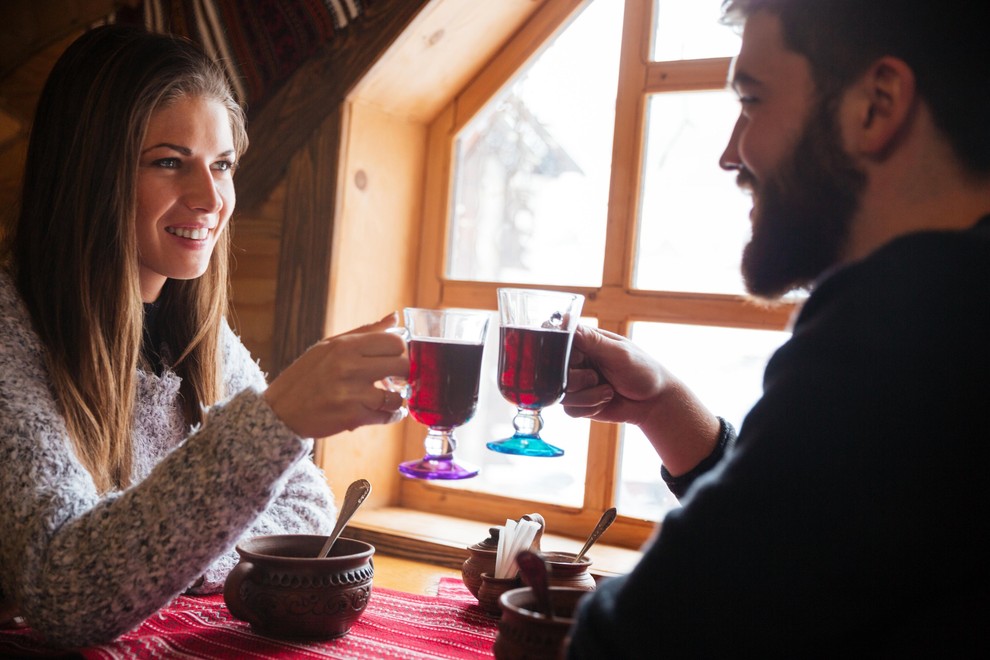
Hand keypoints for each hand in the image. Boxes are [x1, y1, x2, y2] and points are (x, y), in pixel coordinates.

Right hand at [264, 313, 409, 438]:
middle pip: (402, 365)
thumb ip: (365, 332)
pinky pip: (387, 416)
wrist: (280, 412)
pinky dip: (390, 415)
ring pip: (397, 395)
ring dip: (396, 398)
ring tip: (387, 397)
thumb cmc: (305, 376)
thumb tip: (394, 317)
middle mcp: (350, 367)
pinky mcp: (353, 417)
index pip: (395, 341)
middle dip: (404, 373)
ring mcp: (352, 394)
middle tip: (397, 378)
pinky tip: (383, 412)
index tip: (396, 357)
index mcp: (345, 346)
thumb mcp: (328, 346)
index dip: (401, 350)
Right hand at [562, 325, 667, 426]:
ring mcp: (575, 383)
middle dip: (578, 380)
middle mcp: (576, 361)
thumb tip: (564, 319)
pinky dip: (590, 408)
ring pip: (561, 393)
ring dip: (588, 396)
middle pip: (554, 371)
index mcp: (584, 341)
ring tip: (608, 391)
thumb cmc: (642, 370)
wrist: (654, 403)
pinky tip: (605, 401)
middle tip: (596, 377)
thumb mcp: (618, 352)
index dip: (558, 353)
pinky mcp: (578, 403)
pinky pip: (569, 409)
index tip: (576, 360)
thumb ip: (591, 340)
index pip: (555, 341)